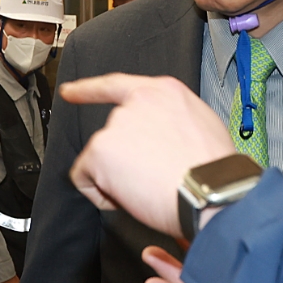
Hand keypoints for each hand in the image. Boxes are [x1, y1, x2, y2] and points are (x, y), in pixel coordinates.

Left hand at [62, 75, 235, 236]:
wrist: (209, 191)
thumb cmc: (213, 170)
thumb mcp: (202, 127)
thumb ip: (172, 121)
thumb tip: (162, 137)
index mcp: (163, 93)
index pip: (117, 86)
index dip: (89, 89)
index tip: (70, 91)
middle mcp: (135, 104)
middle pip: (112, 135)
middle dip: (123, 159)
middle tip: (153, 177)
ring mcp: (115, 126)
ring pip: (100, 159)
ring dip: (116, 177)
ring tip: (149, 188)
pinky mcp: (100, 150)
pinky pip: (84, 179)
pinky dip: (100, 194)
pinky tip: (129, 197)